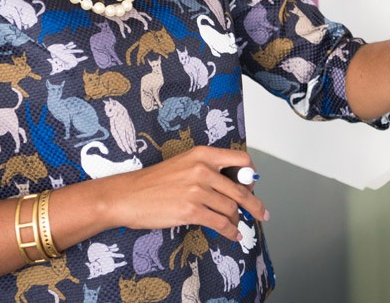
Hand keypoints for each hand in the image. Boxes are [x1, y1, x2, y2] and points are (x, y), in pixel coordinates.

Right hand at [103, 145, 267, 240]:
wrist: (127, 196)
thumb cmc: (153, 182)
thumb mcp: (184, 164)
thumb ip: (208, 170)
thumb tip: (233, 186)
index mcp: (203, 154)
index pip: (241, 161)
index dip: (251, 176)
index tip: (252, 186)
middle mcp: (203, 170)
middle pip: (242, 188)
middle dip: (254, 204)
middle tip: (261, 213)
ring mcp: (197, 191)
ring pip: (232, 208)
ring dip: (238, 220)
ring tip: (237, 226)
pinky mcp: (191, 211)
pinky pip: (221, 223)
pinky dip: (231, 231)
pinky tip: (233, 235)